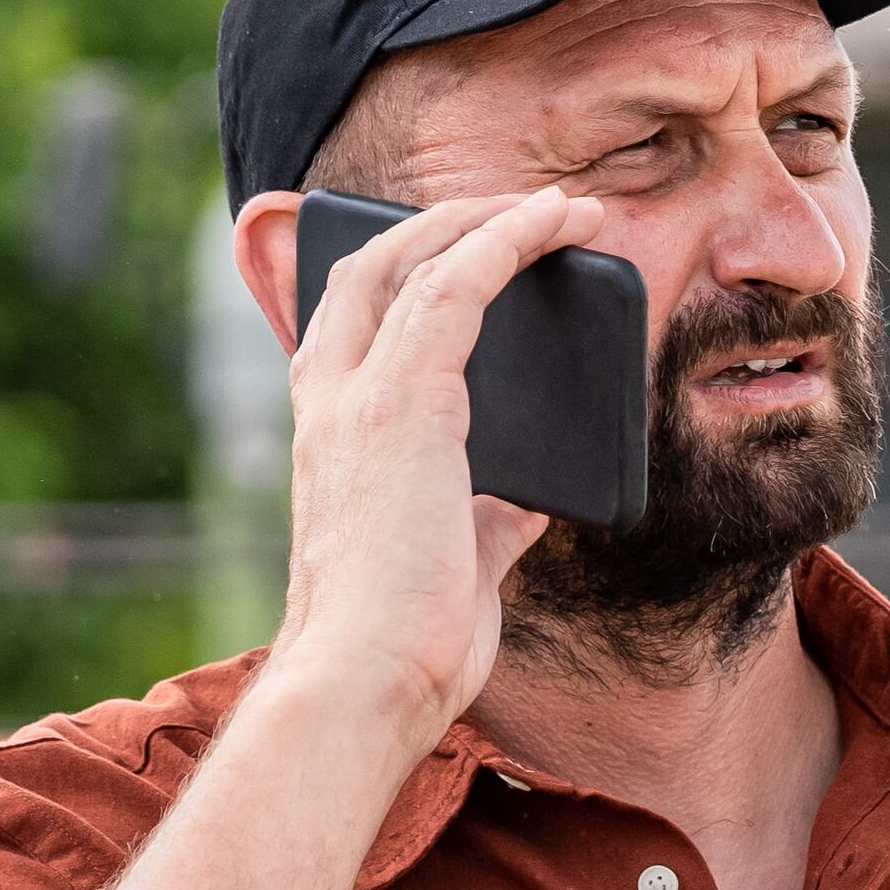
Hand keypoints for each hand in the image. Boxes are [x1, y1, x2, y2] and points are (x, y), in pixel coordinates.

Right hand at [264, 186, 604, 742]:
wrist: (365, 683)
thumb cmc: (402, 645)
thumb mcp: (454, 564)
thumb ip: (485, 519)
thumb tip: (528, 500)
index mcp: (332, 437)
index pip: (354, 320)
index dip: (406, 269)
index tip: (467, 249)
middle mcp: (330, 401)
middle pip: (372, 269)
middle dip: (445, 224)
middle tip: (523, 212)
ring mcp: (357, 397)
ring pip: (414, 261)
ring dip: (489, 219)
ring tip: (559, 206)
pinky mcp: (403, 404)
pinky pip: (457, 286)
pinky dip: (506, 241)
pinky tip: (554, 223)